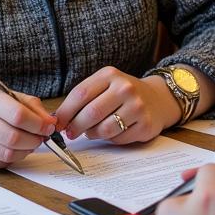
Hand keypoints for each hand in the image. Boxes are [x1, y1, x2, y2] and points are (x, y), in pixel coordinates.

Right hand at [0, 82, 56, 167]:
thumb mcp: (6, 94)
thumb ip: (31, 106)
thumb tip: (50, 123)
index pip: (19, 116)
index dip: (39, 124)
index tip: (48, 126)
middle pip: (15, 138)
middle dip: (35, 139)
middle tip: (40, 136)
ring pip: (9, 153)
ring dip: (26, 150)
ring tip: (29, 142)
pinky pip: (1, 162)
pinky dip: (13, 157)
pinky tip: (14, 147)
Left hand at [54, 67, 178, 144]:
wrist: (157, 99)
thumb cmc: (121, 94)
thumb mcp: (104, 85)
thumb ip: (83, 98)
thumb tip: (58, 117)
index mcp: (109, 75)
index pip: (80, 94)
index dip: (65, 111)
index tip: (57, 122)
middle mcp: (125, 88)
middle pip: (91, 113)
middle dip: (76, 126)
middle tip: (70, 133)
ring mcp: (137, 106)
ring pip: (104, 129)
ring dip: (92, 134)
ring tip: (91, 132)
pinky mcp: (145, 125)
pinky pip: (118, 138)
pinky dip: (109, 139)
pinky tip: (111, 132)